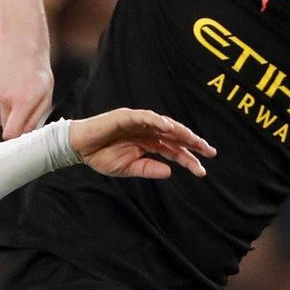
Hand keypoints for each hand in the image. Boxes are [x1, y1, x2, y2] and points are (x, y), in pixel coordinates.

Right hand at [0, 46, 54, 138]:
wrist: (21, 46)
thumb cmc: (37, 74)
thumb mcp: (45, 96)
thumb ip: (34, 119)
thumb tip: (22, 136)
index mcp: (22, 102)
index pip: (10, 133)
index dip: (14, 138)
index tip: (18, 137)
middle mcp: (4, 97)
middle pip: (3, 125)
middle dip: (12, 121)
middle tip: (21, 107)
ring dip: (4, 109)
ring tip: (14, 92)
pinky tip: (4, 84)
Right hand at [68, 108, 213, 179]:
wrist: (79, 148)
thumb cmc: (101, 156)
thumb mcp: (128, 169)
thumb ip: (148, 169)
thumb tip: (170, 172)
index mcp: (149, 144)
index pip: (174, 150)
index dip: (188, 159)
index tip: (202, 170)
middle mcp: (148, 131)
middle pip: (175, 136)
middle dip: (193, 143)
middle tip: (209, 152)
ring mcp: (138, 123)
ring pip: (165, 125)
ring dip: (180, 131)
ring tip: (195, 140)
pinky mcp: (126, 117)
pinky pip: (145, 117)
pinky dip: (157, 121)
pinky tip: (169, 128)